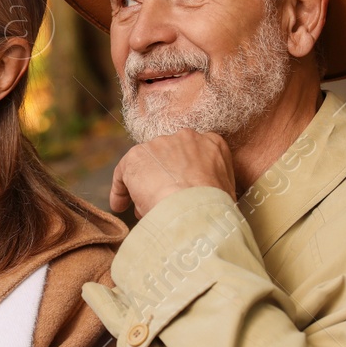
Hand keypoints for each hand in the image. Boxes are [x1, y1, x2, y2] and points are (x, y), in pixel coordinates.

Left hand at [109, 130, 235, 217]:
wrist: (196, 208)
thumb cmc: (215, 208)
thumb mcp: (225, 192)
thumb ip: (210, 186)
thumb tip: (200, 201)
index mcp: (212, 144)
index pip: (194, 156)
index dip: (183, 176)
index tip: (179, 191)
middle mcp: (186, 137)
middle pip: (168, 159)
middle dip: (163, 180)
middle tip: (160, 202)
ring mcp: (160, 144)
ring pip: (147, 166)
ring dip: (144, 187)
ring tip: (143, 209)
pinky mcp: (137, 155)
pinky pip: (124, 172)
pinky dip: (120, 190)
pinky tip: (120, 206)